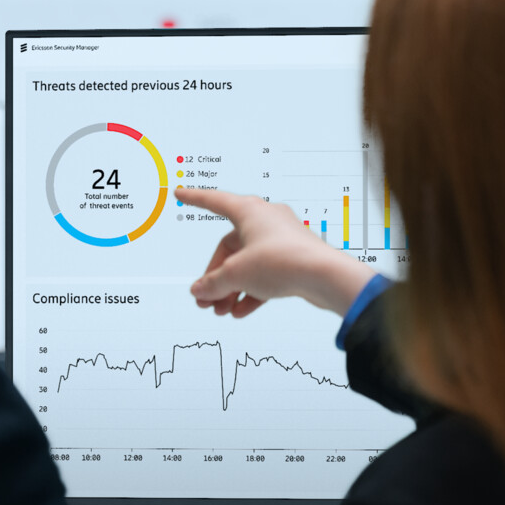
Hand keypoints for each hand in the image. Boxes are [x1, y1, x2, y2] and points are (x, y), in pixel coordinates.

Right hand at [176, 188, 377, 318]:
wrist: (325, 277)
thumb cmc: (283, 261)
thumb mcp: (237, 274)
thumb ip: (213, 282)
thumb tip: (199, 290)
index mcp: (249, 211)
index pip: (214, 201)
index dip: (195, 198)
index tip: (180, 193)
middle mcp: (266, 221)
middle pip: (230, 248)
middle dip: (216, 276)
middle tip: (205, 298)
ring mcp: (281, 240)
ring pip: (247, 264)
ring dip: (232, 288)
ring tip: (221, 309)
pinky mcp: (292, 259)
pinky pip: (265, 274)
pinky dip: (251, 291)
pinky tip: (240, 311)